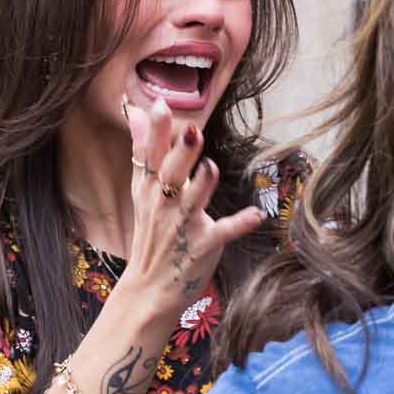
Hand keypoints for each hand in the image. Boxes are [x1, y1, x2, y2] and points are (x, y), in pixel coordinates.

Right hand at [119, 95, 267, 316]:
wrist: (149, 287)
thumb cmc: (150, 233)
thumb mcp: (141, 191)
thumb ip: (144, 150)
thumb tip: (136, 111)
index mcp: (150, 186)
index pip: (150, 153)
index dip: (156, 130)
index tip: (160, 105)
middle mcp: (165, 202)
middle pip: (172, 171)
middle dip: (182, 153)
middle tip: (192, 131)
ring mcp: (184, 224)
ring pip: (195, 198)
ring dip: (204, 183)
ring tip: (210, 168)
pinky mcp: (204, 244)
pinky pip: (223, 231)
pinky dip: (240, 223)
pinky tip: (257, 215)